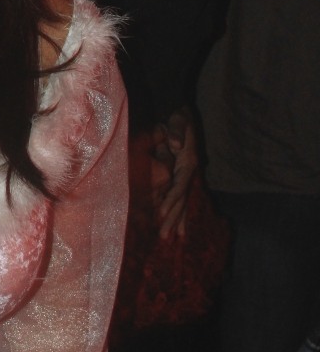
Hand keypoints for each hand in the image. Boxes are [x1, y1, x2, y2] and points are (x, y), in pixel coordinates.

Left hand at [152, 108, 198, 240]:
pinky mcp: (183, 176)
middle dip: (173, 218)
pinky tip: (178, 227)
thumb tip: (176, 144)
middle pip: (181, 200)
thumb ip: (176, 130)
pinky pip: (182, 197)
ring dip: (176, 220)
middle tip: (164, 237)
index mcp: (188, 163)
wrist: (183, 113)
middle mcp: (190, 172)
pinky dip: (180, 212)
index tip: (161, 215)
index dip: (170, 201)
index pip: (178, 186)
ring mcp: (188, 175)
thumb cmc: (177, 116)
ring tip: (171, 237)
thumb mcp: (178, 119)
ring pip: (183, 202)